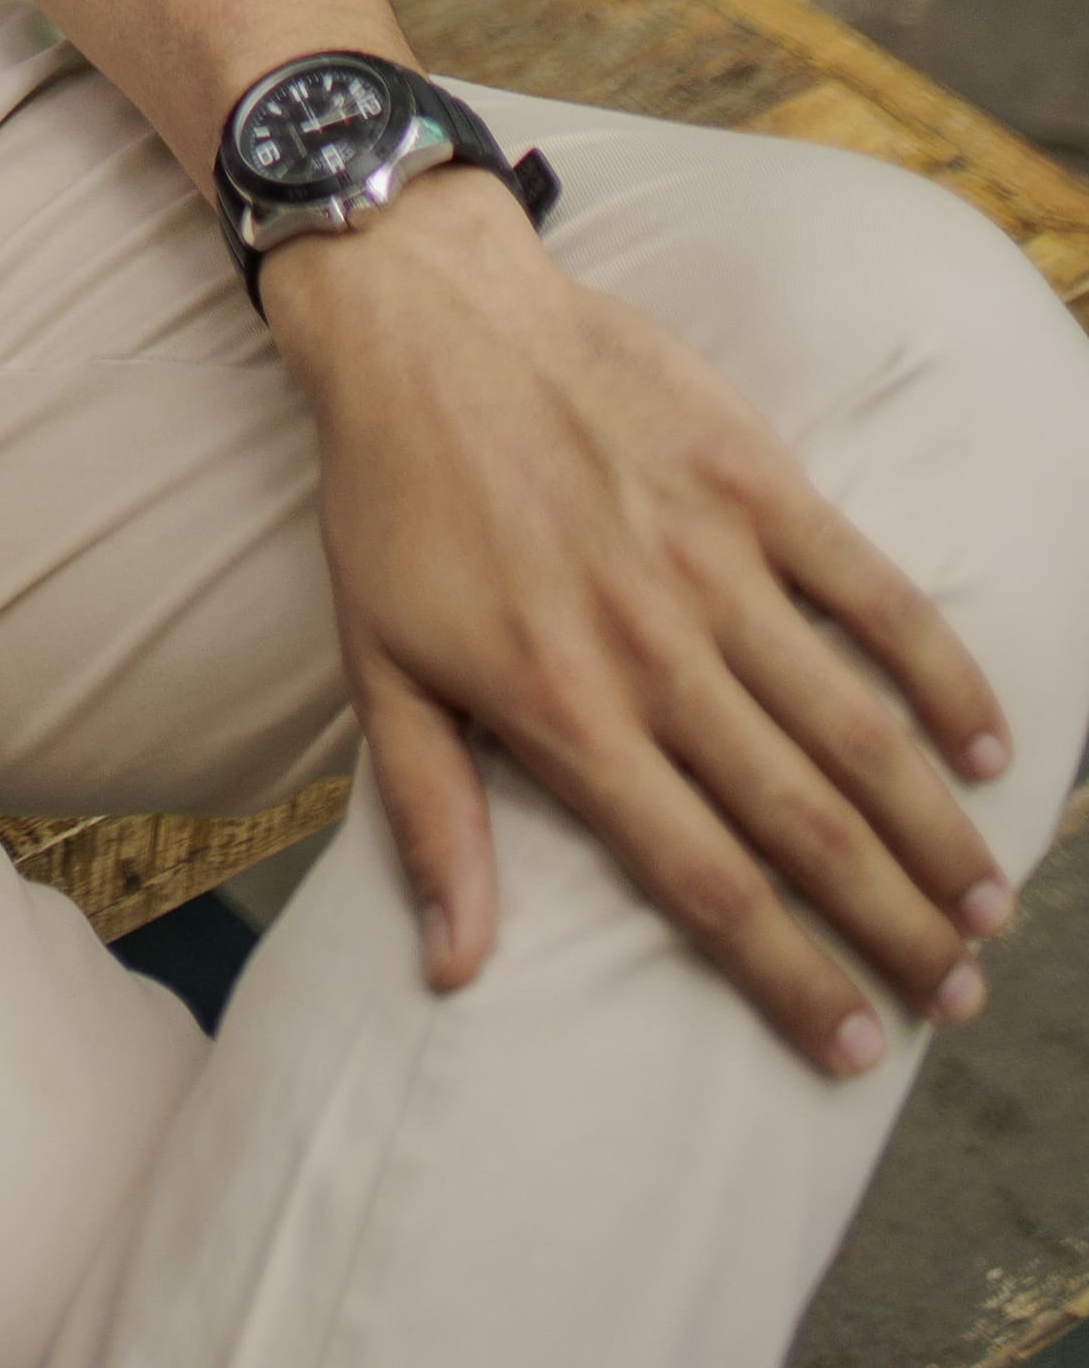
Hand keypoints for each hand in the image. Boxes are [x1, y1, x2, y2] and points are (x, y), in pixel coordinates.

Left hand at [266, 172, 1017, 1075]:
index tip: (855, 1050)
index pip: (705, 884)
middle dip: (891, 928)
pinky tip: (990, 748)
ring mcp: (711, 562)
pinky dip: (939, 673)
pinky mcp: (752, 479)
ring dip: (932, 828)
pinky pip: (870, 591)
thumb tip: (452, 969)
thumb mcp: (377, 665)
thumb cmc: (391, 498)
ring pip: (852, 726)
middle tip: (955, 1002)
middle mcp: (651, 653)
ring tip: (986, 910)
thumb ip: (429, 820)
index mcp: (565, 712)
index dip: (790, 980)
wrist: (420, 317)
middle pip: (802, 824)